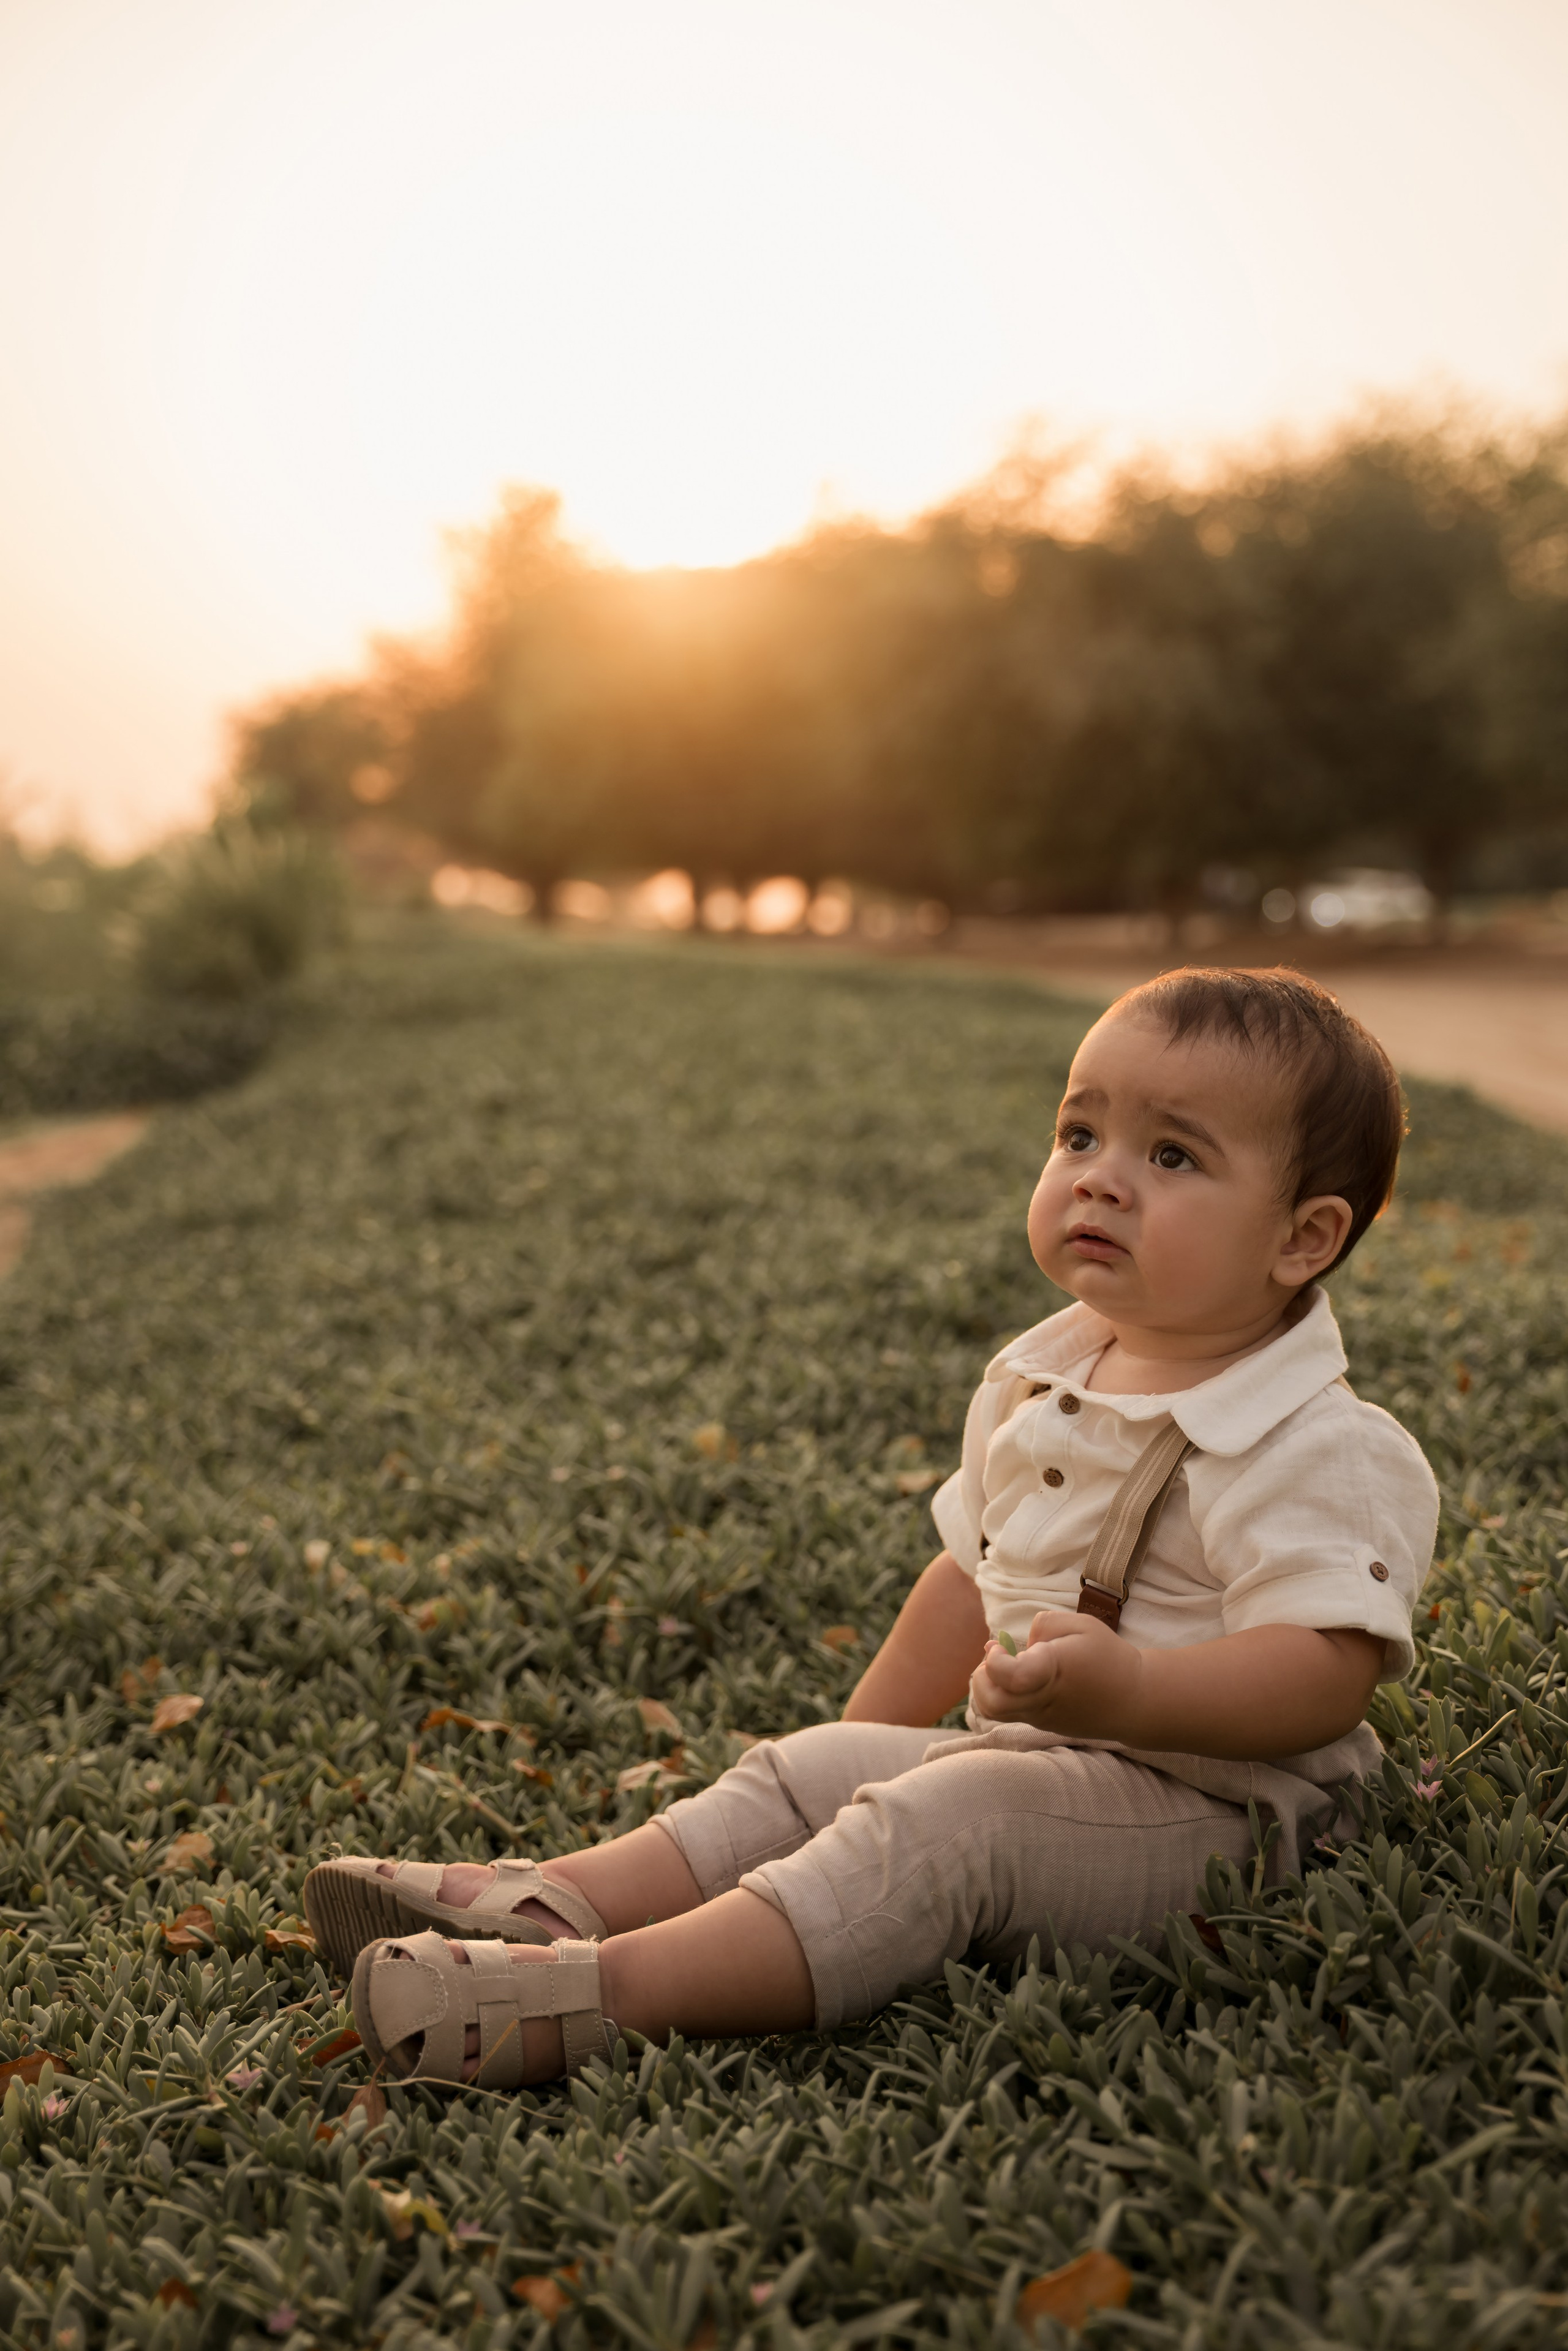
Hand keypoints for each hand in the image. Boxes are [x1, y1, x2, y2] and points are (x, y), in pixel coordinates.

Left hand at [969, 1608, 1146, 1739]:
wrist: (1135, 1700)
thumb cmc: (1109, 1657)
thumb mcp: (1082, 1624)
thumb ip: (1044, 1625)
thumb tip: (1017, 1645)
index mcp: (1053, 1671)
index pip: (1011, 1677)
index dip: (995, 1660)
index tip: (999, 1645)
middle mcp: (1043, 1700)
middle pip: (992, 1703)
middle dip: (981, 1677)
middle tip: (996, 1656)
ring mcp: (1042, 1717)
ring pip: (994, 1713)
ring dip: (987, 1687)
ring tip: (1004, 1666)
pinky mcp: (1043, 1724)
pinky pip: (1009, 1713)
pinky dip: (1001, 1694)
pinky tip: (1019, 1675)